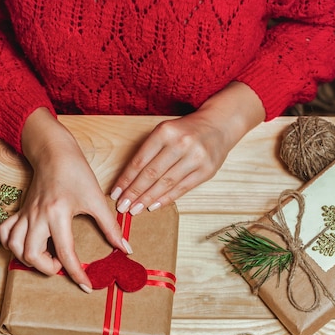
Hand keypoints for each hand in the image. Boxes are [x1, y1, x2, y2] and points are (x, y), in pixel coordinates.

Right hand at [0, 109, 130, 290]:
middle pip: (31, 255)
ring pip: (14, 247)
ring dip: (28, 259)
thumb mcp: (97, 199)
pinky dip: (12, 244)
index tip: (85, 286)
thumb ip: (110, 227)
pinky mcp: (20, 212)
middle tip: (62, 263)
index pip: (65, 252)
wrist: (55, 152)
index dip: (76, 273)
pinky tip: (26, 245)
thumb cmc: (76, 173)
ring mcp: (26, 215)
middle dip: (47, 268)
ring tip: (46, 256)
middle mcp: (37, 217)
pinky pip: (5, 233)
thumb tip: (125, 249)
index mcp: (58, 214)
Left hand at [110, 82, 265, 213]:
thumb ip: (149, 152)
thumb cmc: (185, 131)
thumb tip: (129, 182)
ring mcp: (195, 158)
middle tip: (122, 207)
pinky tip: (153, 206)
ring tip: (135, 210)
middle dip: (134, 193)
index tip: (115, 193)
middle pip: (151, 174)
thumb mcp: (165, 132)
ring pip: (166, 183)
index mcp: (165, 131)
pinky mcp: (206, 170)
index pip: (140, 161)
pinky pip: (182, 189)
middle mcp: (181, 143)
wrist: (219, 125)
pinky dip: (166, 199)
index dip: (126, 180)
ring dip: (148, 199)